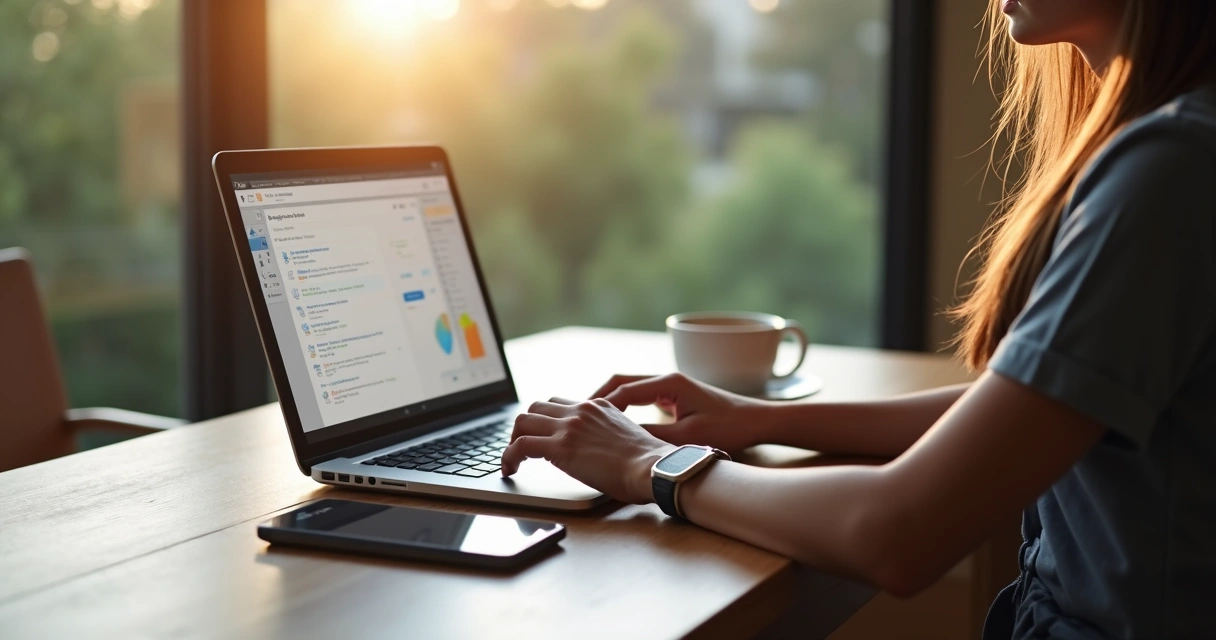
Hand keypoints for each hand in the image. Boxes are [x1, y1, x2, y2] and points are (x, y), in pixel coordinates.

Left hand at [502, 398, 675, 503]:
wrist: (653, 467)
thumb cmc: (648, 463)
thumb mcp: (626, 436)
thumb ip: (607, 435)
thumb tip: (599, 452)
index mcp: (598, 406)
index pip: (559, 404)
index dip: (545, 421)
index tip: (541, 438)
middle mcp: (581, 410)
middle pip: (536, 407)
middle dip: (525, 427)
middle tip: (522, 448)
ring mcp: (569, 426)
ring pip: (523, 421)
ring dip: (512, 440)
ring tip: (512, 461)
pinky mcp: (560, 447)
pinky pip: (520, 446)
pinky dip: (508, 457)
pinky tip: (510, 470)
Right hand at [592, 373, 776, 454]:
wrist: (758, 421)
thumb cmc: (729, 428)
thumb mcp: (688, 438)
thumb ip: (654, 437)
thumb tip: (621, 441)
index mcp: (669, 382)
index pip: (624, 389)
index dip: (602, 406)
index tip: (585, 423)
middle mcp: (667, 378)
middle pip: (621, 381)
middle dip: (599, 398)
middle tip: (579, 418)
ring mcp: (670, 385)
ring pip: (630, 387)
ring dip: (611, 401)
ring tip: (591, 422)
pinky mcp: (674, 396)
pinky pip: (641, 396)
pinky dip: (625, 407)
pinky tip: (616, 425)